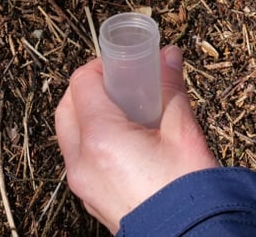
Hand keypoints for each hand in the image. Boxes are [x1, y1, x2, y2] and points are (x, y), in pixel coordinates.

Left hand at [55, 46, 219, 233]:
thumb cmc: (189, 189)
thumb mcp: (183, 130)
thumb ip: (170, 87)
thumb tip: (168, 55)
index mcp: (100, 138)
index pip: (81, 84)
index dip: (100, 66)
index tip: (123, 64)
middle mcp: (82, 162)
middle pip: (67, 109)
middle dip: (88, 89)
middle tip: (121, 84)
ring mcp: (82, 185)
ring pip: (70, 136)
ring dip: (88, 116)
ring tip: (126, 113)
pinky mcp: (90, 201)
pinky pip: (80, 161)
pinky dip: (91, 142)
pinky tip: (126, 141)